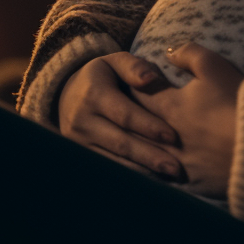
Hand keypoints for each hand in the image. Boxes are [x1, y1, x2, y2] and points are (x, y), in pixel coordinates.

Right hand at [58, 53, 181, 177]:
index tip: (173, 136)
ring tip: (167, 178)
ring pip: (112, 161)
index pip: (125, 115)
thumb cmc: (104, 75)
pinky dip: (127, 176)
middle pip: (120, 143)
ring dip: (141, 171)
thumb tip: (151, 78)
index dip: (149, 127)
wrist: (67, 94)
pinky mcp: (78, 157)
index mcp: (93, 95)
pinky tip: (149, 182)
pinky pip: (105, 169)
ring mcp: (77, 143)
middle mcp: (81, 122)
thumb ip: (134, 66)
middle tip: (175, 167)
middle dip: (149, 156)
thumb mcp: (115, 61)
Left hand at [133, 42, 243, 197]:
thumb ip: (190, 54)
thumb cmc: (237, 102)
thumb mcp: (215, 68)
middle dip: (126, 115)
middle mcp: (166, 137)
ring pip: (144, 155)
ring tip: (132, 141)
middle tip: (120, 108)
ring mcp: (175, 162)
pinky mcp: (189, 183)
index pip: (139, 93)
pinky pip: (160, 179)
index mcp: (170, 107)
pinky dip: (152, 173)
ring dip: (135, 147)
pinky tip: (153, 170)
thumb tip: (169, 51)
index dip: (133, 84)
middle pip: (137, 125)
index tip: (129, 80)